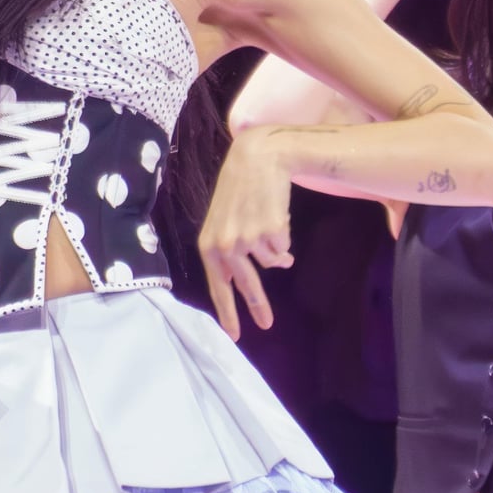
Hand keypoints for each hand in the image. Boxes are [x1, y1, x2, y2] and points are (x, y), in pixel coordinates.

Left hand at [198, 128, 295, 339]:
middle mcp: (226, 246)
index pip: (217, 286)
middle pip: (246, 284)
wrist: (258, 157)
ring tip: (270, 225)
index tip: (235, 334)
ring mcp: (249, 240)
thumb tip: (262, 272)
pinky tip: (277, 215)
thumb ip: (233, 248)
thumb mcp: (223, 220)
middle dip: (258, 305)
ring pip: (271, 262)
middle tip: (268, 324)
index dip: (228, 311)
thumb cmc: (240, 188)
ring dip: (277, 252)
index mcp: (209, 244)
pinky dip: (284, 236)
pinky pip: (283, 247)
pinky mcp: (272, 232)